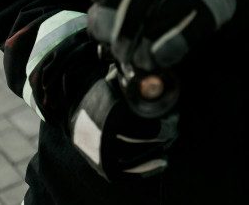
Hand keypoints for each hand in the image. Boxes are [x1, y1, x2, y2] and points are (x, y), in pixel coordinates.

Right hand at [71, 65, 178, 180]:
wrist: (74, 112)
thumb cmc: (99, 93)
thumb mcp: (114, 81)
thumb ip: (133, 82)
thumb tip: (158, 75)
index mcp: (112, 116)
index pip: (150, 128)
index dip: (167, 124)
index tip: (174, 117)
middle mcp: (107, 139)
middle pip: (148, 143)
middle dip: (165, 136)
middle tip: (173, 127)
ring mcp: (105, 157)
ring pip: (141, 160)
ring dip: (159, 152)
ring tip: (168, 142)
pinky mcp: (105, 169)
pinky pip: (131, 174)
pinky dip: (148, 169)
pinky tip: (160, 161)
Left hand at [87, 0, 235, 72]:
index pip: (103, 11)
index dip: (101, 33)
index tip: (106, 42)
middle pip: (124, 29)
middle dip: (121, 50)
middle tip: (125, 57)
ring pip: (147, 40)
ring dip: (141, 58)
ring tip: (142, 60)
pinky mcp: (202, 13)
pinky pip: (174, 46)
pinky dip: (163, 57)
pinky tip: (160, 58)